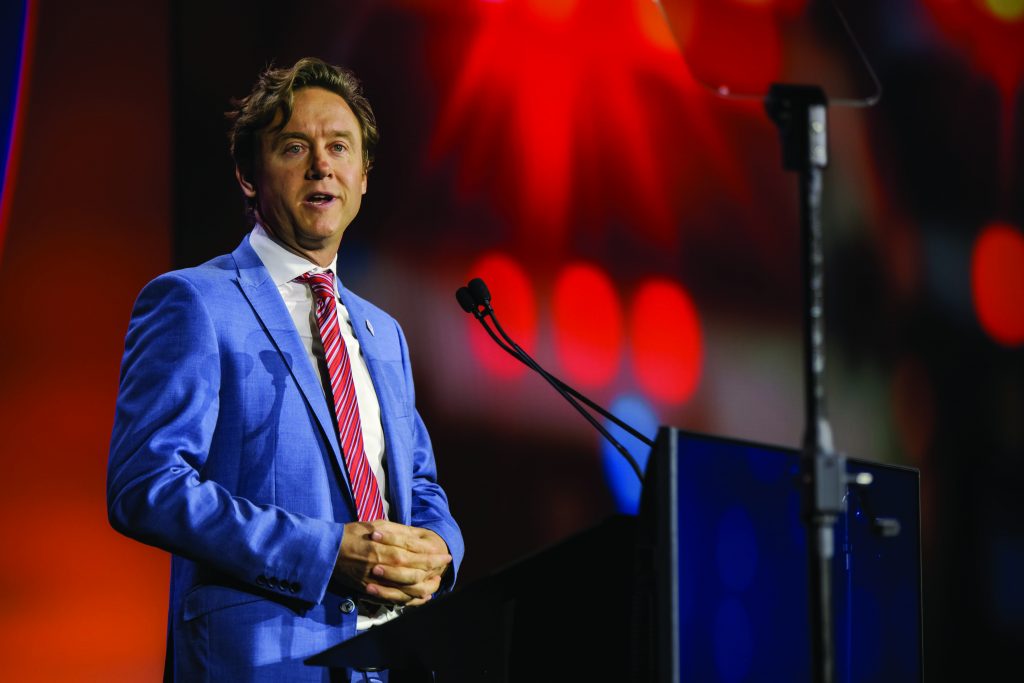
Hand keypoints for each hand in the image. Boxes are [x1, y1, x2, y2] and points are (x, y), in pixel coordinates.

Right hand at [333, 520, 451, 606]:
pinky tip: (421, 595)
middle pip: (412, 568)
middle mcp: (378, 563)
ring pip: (405, 586)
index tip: (444, 553)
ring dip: (424, 584)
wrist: (326, 551)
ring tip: (437, 579)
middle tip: (445, 563)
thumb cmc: (352, 534)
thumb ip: (398, 532)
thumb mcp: (375, 525)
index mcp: (381, 545)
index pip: (412, 550)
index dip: (431, 553)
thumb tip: (420, 536)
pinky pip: (393, 598)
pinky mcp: (368, 590)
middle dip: (432, 567)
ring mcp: (373, 579)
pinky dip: (410, 598)